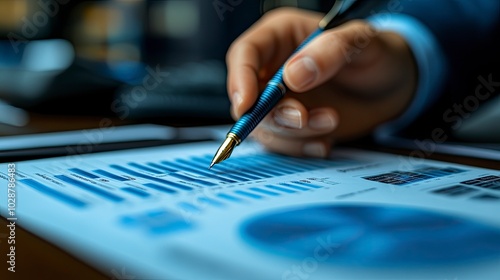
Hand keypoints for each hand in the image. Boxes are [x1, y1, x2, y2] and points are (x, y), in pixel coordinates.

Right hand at [226, 8, 416, 156]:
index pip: (245, 53)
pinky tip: (325, 142)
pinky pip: (281, 144)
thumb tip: (292, 76)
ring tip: (331, 121)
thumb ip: (332, 50)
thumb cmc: (376, 55)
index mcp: (281, 36)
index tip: (248, 104)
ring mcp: (281, 100)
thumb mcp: (362, 42)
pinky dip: (300, 148)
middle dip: (274, 114)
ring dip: (294, 133)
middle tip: (304, 118)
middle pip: (249, 96)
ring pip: (264, 126)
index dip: (240, 79)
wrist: (392, 88)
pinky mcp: (291, 125)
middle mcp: (274, 68)